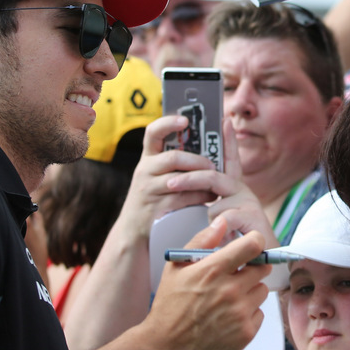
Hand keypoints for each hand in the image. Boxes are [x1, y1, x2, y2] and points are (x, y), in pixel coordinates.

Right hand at [112, 116, 239, 241]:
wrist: (133, 229)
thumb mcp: (157, 175)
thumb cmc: (154, 196)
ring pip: (180, 180)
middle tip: (213, 165)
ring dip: (202, 180)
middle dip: (197, 161)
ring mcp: (148, 190)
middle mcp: (144, 170)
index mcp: (148, 158)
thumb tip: (207, 143)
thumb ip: (175, 161)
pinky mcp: (155, 208)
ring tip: (216, 181)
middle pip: (173, 158)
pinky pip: (182, 199)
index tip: (185, 120)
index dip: (168, 123)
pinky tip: (210, 197)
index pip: (153, 132)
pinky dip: (200, 197)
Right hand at [143, 218, 270, 349]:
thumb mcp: (177, 267)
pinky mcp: (246, 333)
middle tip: (235, 275)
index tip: (250, 246)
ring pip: (262, 291)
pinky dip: (249, 313)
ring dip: (250, 291)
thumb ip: (202, 241)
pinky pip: (260, 313)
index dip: (254, 242)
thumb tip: (223, 222)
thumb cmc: (169, 305)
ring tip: (228, 299)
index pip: (253, 245)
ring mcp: (240, 313)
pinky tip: (229, 317)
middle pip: (262, 268)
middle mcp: (230, 291)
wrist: (166, 348)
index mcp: (213, 270)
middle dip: (251, 268)